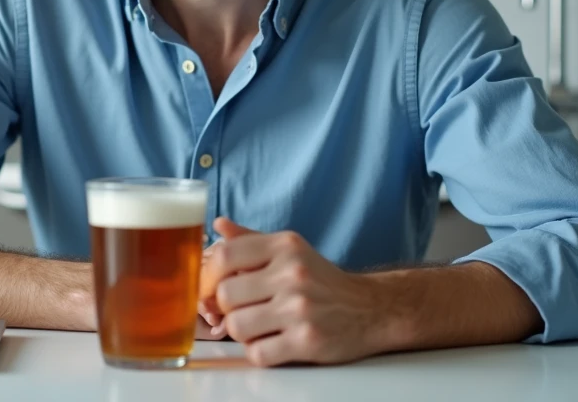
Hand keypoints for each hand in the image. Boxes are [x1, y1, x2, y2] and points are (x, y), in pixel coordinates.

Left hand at [202, 217, 391, 365]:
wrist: (370, 309)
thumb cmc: (322, 280)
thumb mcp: (291, 251)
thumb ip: (251, 241)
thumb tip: (218, 225)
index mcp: (284, 246)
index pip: (224, 256)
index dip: (207, 276)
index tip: (209, 288)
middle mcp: (293, 273)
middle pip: (225, 295)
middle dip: (226, 308)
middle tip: (241, 310)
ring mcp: (300, 308)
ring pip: (237, 327)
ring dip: (241, 333)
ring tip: (259, 327)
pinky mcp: (308, 341)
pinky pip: (258, 353)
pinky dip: (259, 352)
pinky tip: (273, 342)